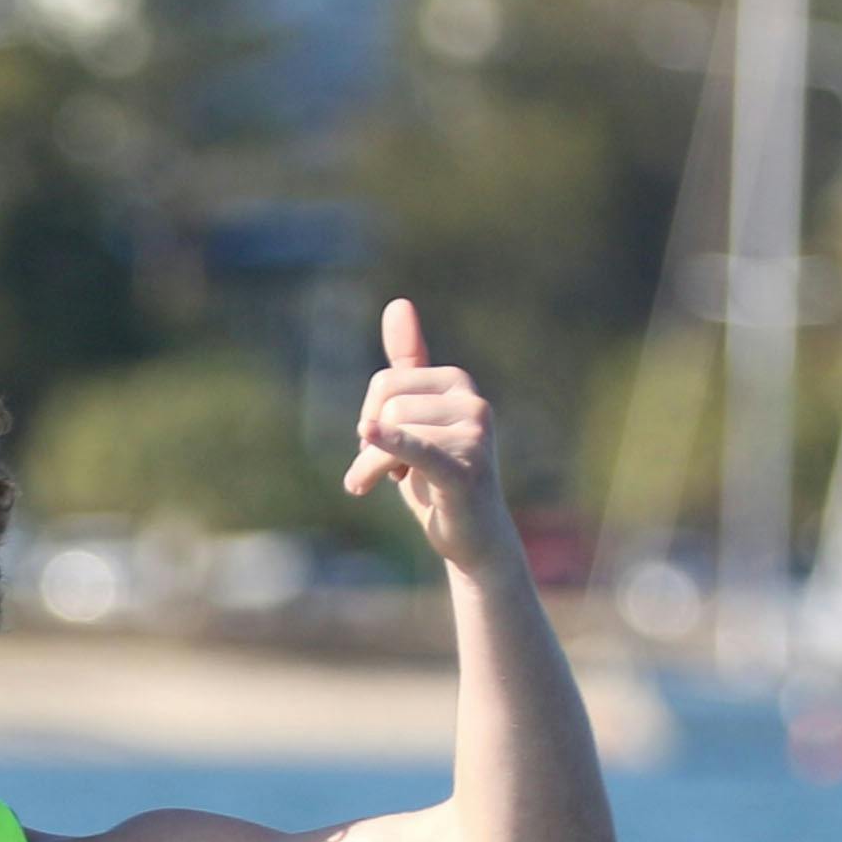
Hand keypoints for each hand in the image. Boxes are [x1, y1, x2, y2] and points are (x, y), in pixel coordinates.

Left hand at [339, 297, 511, 567]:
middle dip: (370, 444)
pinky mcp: (465, 471)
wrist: (473, 538)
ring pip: (390, 433)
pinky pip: (417, 450)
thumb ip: (408, 364)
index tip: (384, 446)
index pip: (384, 384)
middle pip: (386, 406)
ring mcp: (474, 437)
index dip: (371, 419)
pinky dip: (390, 445)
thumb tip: (398, 303)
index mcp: (458, 383)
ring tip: (393, 486)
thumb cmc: (440, 477)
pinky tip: (368, 437)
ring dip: (373, 468)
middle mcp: (473, 403)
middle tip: (387, 472)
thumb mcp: (418, 417)